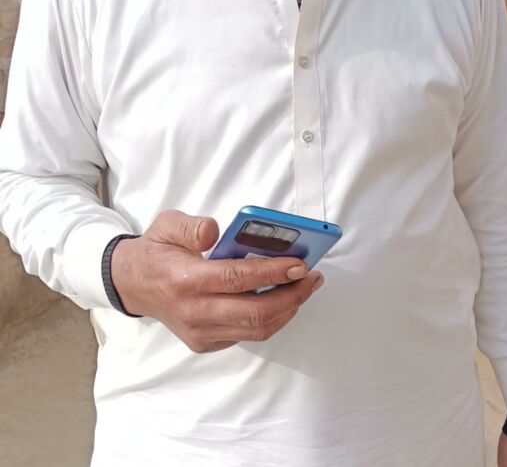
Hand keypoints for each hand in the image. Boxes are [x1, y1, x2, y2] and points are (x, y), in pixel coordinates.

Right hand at [110, 209, 323, 352]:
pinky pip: (248, 335)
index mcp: (186, 281)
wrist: (133, 284)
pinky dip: (272, 318)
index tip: (299, 264)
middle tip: (312, 277)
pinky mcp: (206, 342)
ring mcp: (201, 332)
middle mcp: (194, 312)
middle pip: (255, 312)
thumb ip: (192, 226)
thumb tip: (214, 231)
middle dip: (292, 295)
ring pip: (256, 328)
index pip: (238, 279)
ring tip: (305, 286)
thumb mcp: (166, 225)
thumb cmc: (157, 252)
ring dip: (288, 308)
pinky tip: (283, 298)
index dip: (272, 272)